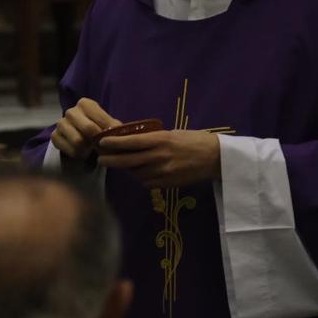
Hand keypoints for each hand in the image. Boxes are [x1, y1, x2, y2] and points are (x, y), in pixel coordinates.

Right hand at [51, 97, 120, 160]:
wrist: (80, 136)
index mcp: (85, 103)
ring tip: (91, 148)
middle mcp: (71, 111)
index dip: (109, 132)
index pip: (101, 119)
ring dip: (88, 149)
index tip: (114, 140)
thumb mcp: (108, 124)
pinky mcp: (54, 136)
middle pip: (88, 129)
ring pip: (78, 141)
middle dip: (98, 140)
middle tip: (102, 146)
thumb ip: (114, 126)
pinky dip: (79, 154)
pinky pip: (70, 150)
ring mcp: (61, 123)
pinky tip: (82, 152)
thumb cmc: (97, 128)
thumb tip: (119, 131)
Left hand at [97, 130, 220, 187]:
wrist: (216, 158)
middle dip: (111, 161)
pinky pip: (146, 182)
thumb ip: (152, 139)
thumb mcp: (172, 134)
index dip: (114, 143)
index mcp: (160, 140)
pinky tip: (141, 172)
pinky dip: (140, 177)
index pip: (130, 142)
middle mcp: (159, 157)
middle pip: (127, 161)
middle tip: (101, 159)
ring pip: (135, 173)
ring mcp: (163, 172)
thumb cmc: (194, 141)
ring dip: (127, 169)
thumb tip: (132, 141)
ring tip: (123, 164)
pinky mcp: (167, 184)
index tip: (102, 143)